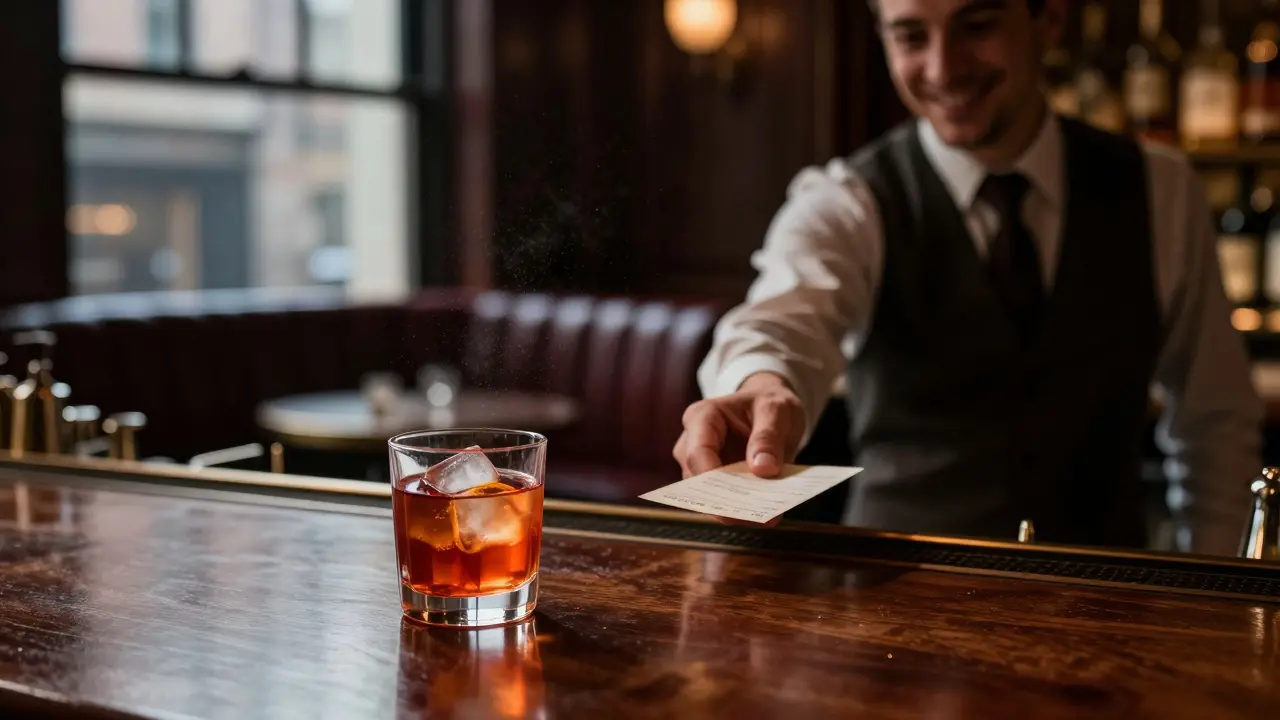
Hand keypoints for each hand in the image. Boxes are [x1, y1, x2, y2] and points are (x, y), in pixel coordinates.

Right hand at [672, 373, 804, 526]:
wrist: (769, 407)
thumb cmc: (768, 402)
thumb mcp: (777, 410)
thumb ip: (769, 436)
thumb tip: (763, 469)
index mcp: (702, 416)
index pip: (698, 452)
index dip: (713, 478)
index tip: (739, 497)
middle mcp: (692, 442)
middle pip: (698, 480)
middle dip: (727, 500)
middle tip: (760, 516)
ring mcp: (699, 464)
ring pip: (707, 497)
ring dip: (737, 509)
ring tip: (769, 517)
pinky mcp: (713, 481)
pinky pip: (722, 501)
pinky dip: (744, 510)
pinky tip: (768, 515)